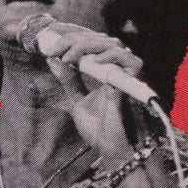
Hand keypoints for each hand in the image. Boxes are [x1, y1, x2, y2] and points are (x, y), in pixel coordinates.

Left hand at [34, 24, 144, 164]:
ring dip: (88, 46)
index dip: (72, 36)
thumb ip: (68, 80)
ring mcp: (128, 75)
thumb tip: (52, 59)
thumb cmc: (100, 129)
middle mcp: (119, 69)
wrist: (113, 151)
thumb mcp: (77, 100)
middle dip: (74, 39)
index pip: (92, 41)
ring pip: (114, 44)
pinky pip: (131, 61)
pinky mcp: (136, 85)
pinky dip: (112, 57)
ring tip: (69, 57)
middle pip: (100, 39)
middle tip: (54, 49)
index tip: (51, 43)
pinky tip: (94, 61)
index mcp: (106, 70)